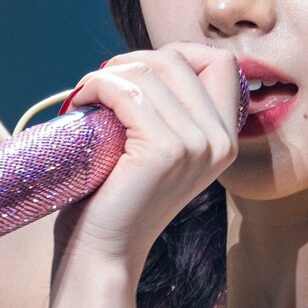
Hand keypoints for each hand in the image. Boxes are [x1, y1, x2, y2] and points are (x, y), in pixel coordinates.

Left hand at [50, 43, 241, 271]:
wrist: (102, 253)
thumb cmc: (118, 199)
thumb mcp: (158, 149)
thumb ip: (169, 110)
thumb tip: (145, 61)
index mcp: (225, 139)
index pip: (218, 62)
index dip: (175, 54)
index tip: (138, 74)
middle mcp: (220, 141)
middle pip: (179, 59)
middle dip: (133, 61)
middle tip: (100, 87)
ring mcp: (197, 145)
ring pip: (150, 70)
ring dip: (108, 75)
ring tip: (87, 97)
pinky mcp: (164, 150)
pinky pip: (127, 91)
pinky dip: (97, 87)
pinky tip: (82, 103)